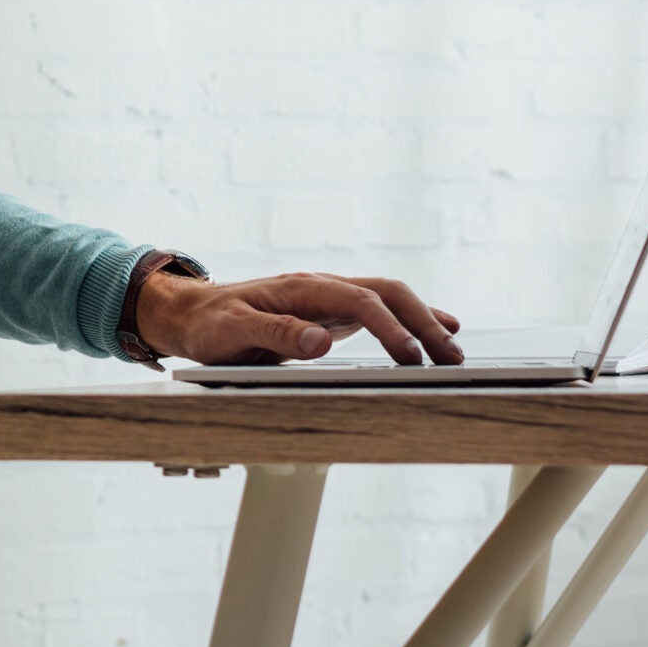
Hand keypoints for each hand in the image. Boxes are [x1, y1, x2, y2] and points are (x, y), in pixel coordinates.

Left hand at [135, 266, 461, 365]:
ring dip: (423, 321)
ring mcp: (327, 299)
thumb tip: (319, 342)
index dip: (390, 328)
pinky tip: (438, 330)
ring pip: (388, 299)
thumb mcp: (232, 333)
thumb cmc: (209, 325)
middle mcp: (320, 288)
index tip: (412, 357)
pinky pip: (379, 311)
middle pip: (386, 293)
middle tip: (452, 359)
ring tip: (455, 352)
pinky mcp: (329, 314)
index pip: (359, 301)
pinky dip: (411, 319)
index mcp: (301, 288)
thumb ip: (274, 335)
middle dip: (422, 322)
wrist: (192, 314)